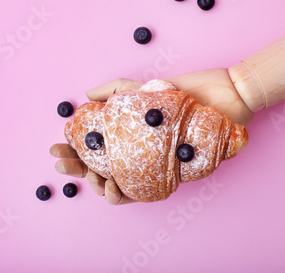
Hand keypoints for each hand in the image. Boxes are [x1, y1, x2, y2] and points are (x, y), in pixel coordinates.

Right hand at [50, 69, 252, 204]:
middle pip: (102, 170)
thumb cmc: (187, 93)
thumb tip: (85, 94)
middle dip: (78, 171)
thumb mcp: (146, 87)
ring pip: (120, 186)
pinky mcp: (173, 174)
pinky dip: (127, 196)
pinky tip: (114, 191)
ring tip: (91, 179)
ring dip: (100, 188)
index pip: (96, 150)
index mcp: (130, 137)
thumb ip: (117, 89)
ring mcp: (154, 165)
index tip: (58, 148)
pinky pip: (147, 192)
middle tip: (64, 163)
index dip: (74, 152)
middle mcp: (139, 154)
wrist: (227, 96)